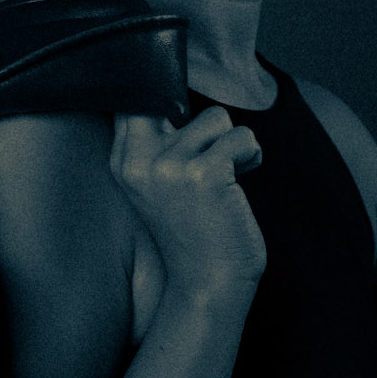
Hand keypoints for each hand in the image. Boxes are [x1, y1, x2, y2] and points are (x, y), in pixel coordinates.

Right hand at [110, 108, 266, 302]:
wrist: (207, 286)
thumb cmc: (192, 233)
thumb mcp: (156, 185)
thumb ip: (156, 142)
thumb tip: (173, 91)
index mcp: (124, 160)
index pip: (135, 96)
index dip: (162, 93)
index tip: (181, 117)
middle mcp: (140, 160)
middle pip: (175, 97)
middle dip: (201, 122)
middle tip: (209, 157)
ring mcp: (170, 166)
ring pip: (218, 117)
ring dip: (232, 143)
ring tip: (227, 176)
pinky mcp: (206, 173)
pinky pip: (243, 137)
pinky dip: (252, 157)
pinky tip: (242, 182)